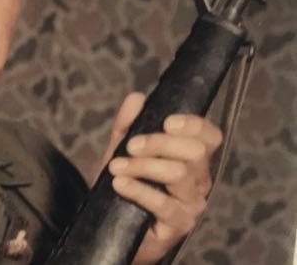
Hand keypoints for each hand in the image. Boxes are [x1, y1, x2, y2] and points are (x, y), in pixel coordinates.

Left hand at [99, 93, 222, 264]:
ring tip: (116, 167)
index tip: (167, 121)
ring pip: (179, 174)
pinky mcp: (179, 225)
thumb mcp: (121, 149)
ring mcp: (192, 203)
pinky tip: (119, 184)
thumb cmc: (125, 184)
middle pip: (194, 151)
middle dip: (159, 143)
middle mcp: (199, 179)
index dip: (193, 125)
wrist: (115, 225)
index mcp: (191, 157)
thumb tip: (136, 98)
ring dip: (143, 166)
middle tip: (131, 146)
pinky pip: (163, 203)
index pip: (209, 136)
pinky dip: (138, 190)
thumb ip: (127, 124)